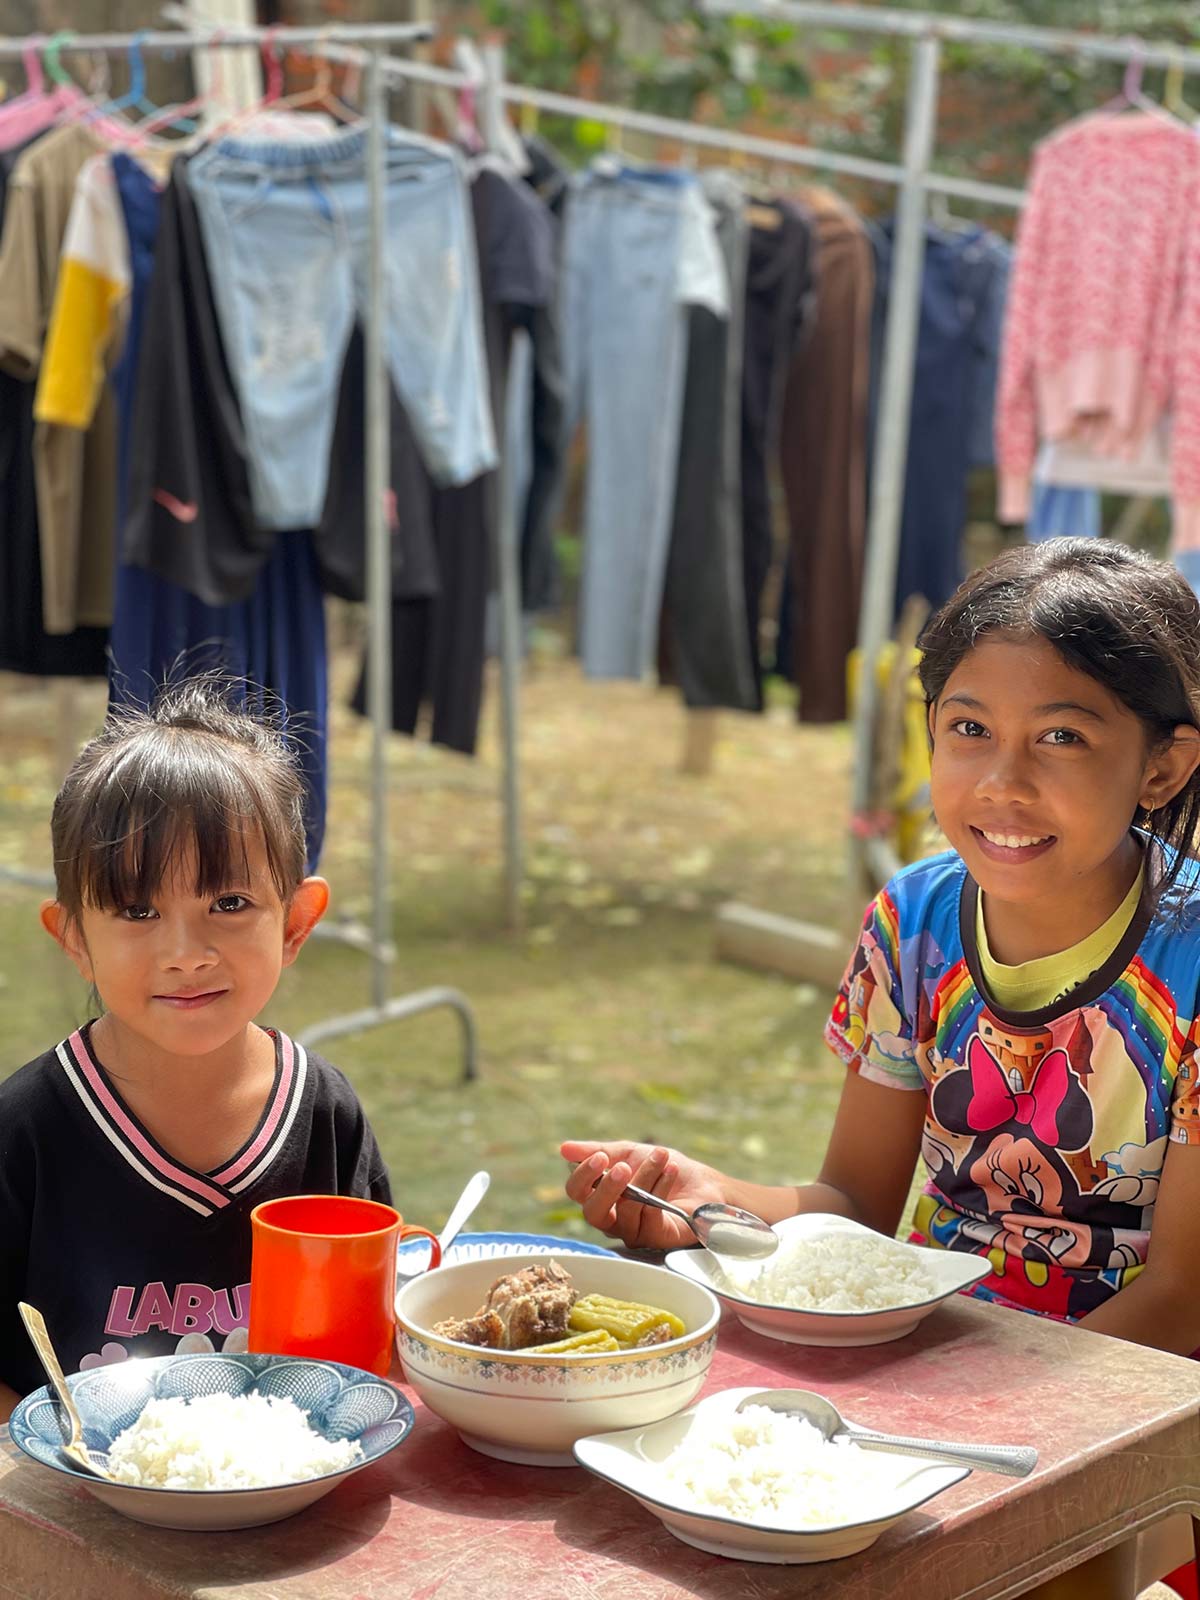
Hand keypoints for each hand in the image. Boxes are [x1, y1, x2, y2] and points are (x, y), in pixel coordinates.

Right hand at [561, 1139, 726, 1250]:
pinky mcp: (658, 1238)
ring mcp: (635, 1232)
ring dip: (645, 1178)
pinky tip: (671, 1170)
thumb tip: (564, 1149)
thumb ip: (598, 1151)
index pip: (577, 1193)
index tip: (599, 1157)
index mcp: (603, 1197)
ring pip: (626, 1211)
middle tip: (624, 1166)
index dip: (582, 1176)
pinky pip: (650, 1217)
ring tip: (661, 1156)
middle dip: (607, 1187)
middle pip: (592, 1213)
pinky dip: (660, 1189)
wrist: (705, 1183)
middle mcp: (614, 1219)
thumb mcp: (630, 1152)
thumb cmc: (664, 1169)